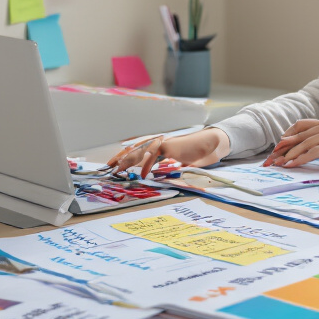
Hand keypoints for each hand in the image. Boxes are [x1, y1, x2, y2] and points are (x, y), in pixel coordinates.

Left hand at [108, 127, 230, 177]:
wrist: (210, 144)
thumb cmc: (195, 154)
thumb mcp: (177, 163)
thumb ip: (166, 167)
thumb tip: (154, 175)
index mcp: (158, 147)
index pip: (137, 150)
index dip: (124, 156)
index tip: (113, 165)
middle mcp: (158, 143)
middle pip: (134, 148)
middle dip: (120, 157)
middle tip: (108, 167)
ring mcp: (163, 143)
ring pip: (141, 150)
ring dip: (130, 160)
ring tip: (120, 169)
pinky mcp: (170, 145)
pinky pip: (155, 154)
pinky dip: (149, 164)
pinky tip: (145, 173)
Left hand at [263, 120, 318, 173]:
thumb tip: (313, 152)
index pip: (301, 126)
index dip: (286, 136)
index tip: (277, 149)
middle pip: (298, 135)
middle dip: (282, 148)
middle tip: (269, 159)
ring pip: (303, 143)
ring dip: (287, 155)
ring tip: (276, 165)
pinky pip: (313, 152)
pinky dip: (300, 159)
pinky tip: (291, 165)